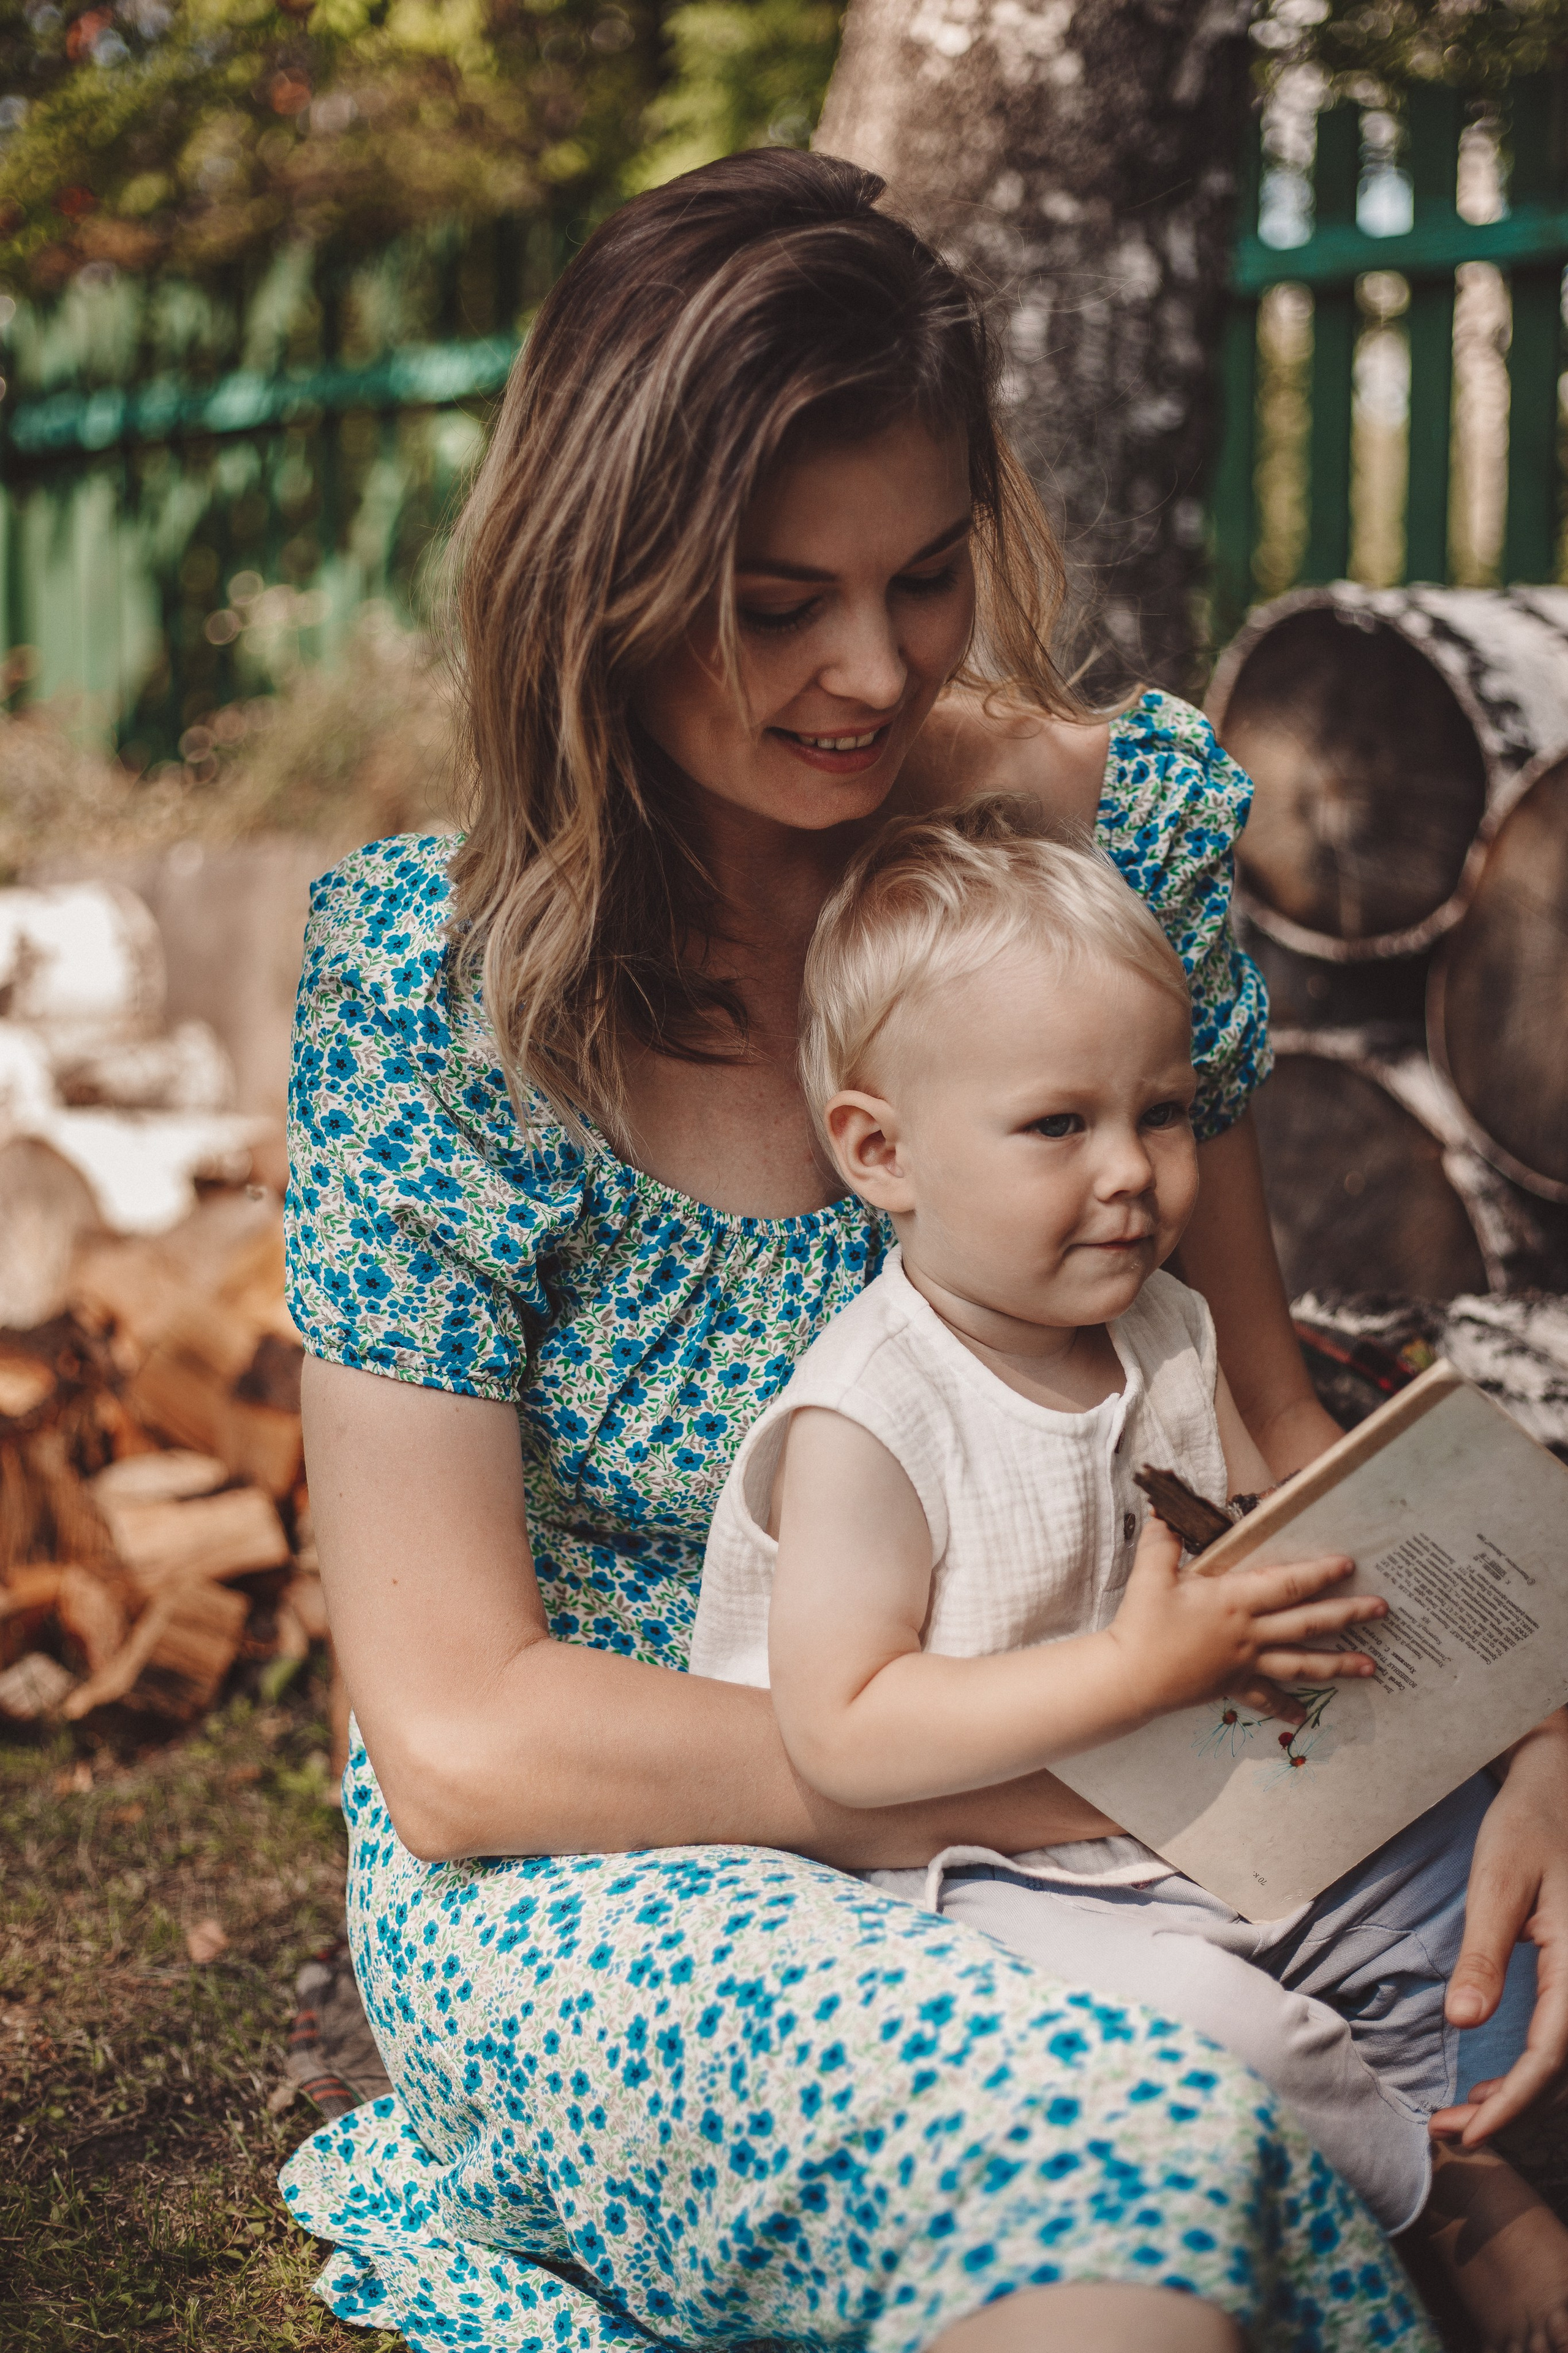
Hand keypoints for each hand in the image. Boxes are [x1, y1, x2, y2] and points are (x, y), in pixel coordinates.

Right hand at [1105, 1516, 1386, 1725]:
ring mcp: (1245, 1663)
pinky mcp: (1233, 1686)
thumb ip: (1163, 1539)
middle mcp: (1249, 1633)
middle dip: (1348, 1615)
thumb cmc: (1142, 1622)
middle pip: (1308, 1623)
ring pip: (1300, 1663)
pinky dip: (1287, 1707)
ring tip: (1372, 1667)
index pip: (1287, 1584)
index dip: (1319, 1573)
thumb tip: (1163, 1507)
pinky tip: (1306, 1715)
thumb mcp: (1151, 1573)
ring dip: (1339, 1665)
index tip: (1348, 1564)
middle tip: (1382, 1609)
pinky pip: (1266, 1697)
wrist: (1131, 1676)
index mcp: (1234, 1601)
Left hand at [1429, 1711, 1567, 2146]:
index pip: (1550, 2054)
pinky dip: (1528, 2070)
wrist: (1557, 1788)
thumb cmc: (1528, 1826)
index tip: (1466, 2132)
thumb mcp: (1499, 1881)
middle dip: (1508, 2110)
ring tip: (1461, 2118)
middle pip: (1558, 2068)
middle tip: (1447, 2133)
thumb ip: (1485, 1954)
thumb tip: (1465, 2022)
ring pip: (1561, 2057)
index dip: (1512, 2102)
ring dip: (1517, 2095)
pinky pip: (1560, 2036)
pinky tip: (1495, 2084)